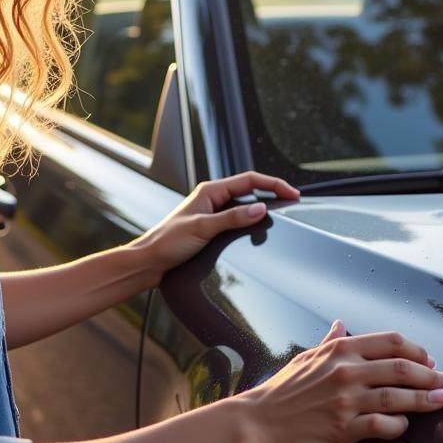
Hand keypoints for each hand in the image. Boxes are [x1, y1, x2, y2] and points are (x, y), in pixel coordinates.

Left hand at [133, 170, 299, 279]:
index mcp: (210, 191)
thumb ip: (233, 218)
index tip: (293, 193)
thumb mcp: (203, 228)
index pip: (249, 180)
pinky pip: (238, 221)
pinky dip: (251, 224)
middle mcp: (212, 199)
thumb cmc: (168, 243)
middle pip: (250, 190)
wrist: (149, 263)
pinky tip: (259, 232)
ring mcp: (212, 213)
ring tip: (281, 216)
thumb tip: (261, 209)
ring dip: (262, 209)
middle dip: (272, 193)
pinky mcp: (211, 229)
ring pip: (245, 206)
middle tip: (293, 202)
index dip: (273, 184)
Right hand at [237, 320, 442, 442]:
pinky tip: (404, 426)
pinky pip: (384, 427)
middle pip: (404, 367)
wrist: (257, 424)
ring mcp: (346, 400)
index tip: (431, 361)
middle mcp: (346, 371)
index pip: (392, 341)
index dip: (418, 350)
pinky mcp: (344, 429)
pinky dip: (400, 426)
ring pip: (400, 396)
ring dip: (428, 399)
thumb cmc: (280, 392)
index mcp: (340, 350)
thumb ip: (328, 342)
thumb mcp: (304, 358)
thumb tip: (340, 324)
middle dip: (436, 375)